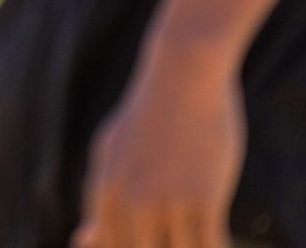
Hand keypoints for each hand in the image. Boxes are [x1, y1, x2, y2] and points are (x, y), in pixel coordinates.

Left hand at [74, 67, 243, 247]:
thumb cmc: (148, 117)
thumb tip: (81, 241)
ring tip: (195, 239)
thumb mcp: (110, 154)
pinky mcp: (203, 197)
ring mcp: (167, 201)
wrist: (182, 75)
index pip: (108, 247)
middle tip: (170, 239)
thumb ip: (98, 200)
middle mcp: (130, 201)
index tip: (151, 241)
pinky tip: (224, 246)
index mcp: (104, 191)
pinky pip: (210, 247)